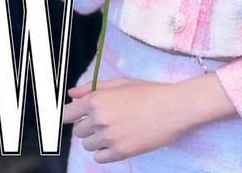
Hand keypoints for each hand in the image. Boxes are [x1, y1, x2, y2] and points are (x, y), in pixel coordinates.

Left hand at [63, 77, 195, 163]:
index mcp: (97, 100)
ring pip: (87, 145)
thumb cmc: (149, 92)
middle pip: (77, 131)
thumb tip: (72, 94)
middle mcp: (99, 119)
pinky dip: (105, 152)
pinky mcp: (119, 153)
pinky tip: (119, 140)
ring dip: (97, 139)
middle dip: (88, 126)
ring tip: (116, 129)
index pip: (67, 114)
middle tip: (108, 119)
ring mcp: (109, 138)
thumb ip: (93, 87)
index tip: (76, 117)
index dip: (70, 115)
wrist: (174, 107)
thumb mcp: (121, 83)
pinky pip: (98, 158)